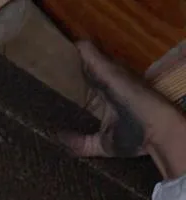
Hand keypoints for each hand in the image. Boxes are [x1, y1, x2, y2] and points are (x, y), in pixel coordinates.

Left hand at [62, 42, 185, 180]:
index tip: (54, 84)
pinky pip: (97, 61)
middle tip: (53, 63)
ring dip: (78, 57)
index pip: (86, 90)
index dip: (71, 86)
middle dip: (70, 70)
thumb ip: (81, 143)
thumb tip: (59, 137)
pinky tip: (76, 45)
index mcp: (105, 103)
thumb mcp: (100, 144)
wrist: (155, 134)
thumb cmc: (134, 138)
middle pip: (87, 75)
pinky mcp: (114, 74)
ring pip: (91, 65)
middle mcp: (108, 88)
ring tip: (59, 51)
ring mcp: (112, 79)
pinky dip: (87, 53)